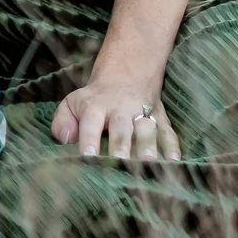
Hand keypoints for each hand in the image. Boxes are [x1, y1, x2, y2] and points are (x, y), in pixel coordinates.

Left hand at [51, 77, 180, 159]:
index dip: (89, 139)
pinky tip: (175, 161)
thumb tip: (65, 140)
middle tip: (121, 162)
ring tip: (149, 163)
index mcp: (95, 106)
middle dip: (122, 145)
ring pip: (147, 129)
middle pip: (121, 128)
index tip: (88, 157)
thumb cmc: (94, 99)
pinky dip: (173, 146)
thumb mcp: (72, 103)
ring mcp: (143, 112)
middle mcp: (121, 109)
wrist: (126, 75)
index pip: (91, 123)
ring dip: (148, 145)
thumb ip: (62, 121)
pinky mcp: (160, 117)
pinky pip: (168, 131)